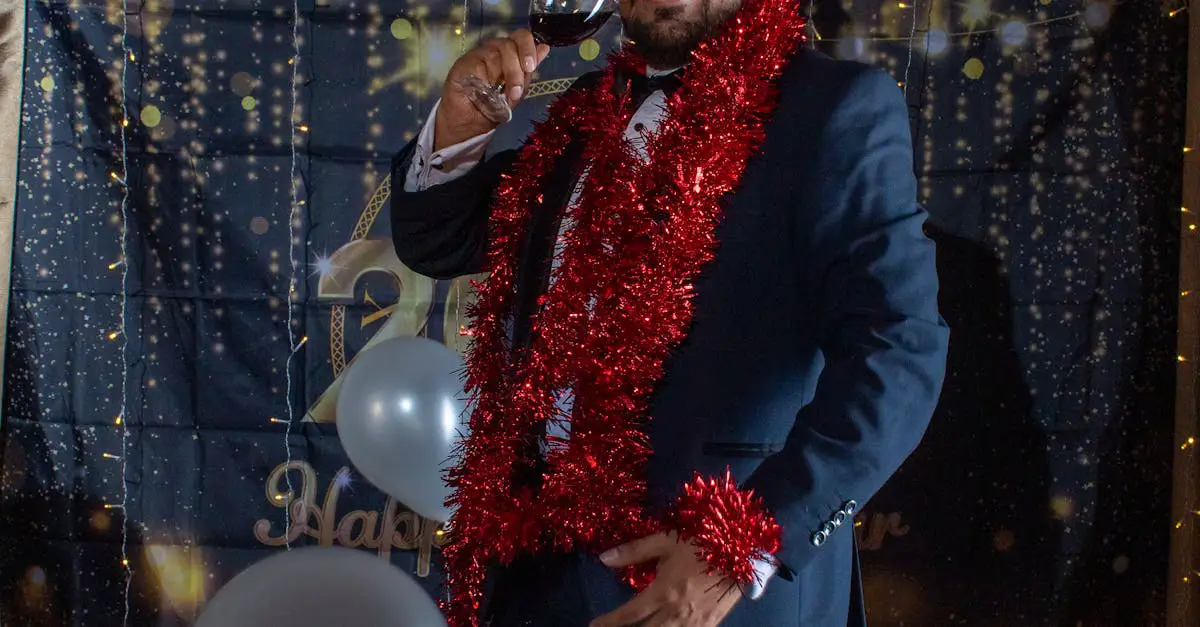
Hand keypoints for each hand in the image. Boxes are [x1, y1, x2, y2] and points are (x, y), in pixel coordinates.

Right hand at [435, 29, 549, 150]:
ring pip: (495, 54)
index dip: (528, 48)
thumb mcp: (518, 90)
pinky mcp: (465, 62)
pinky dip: (485, 80)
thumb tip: (545, 47)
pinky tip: (484, 92)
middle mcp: (494, 49)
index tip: (530, 67)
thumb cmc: (495, 105)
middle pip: (509, 45)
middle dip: (516, 71)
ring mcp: (479, 54)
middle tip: (517, 91)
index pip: (521, 36)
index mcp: (510, 52)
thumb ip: (528, 70)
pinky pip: (480, 64)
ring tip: (502, 96)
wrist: (472, 120)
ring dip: (503, 78)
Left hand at [591, 532, 740, 626]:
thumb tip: (604, 558)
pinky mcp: (710, 625)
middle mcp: (677, 613)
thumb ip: (634, 551)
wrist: (743, 549)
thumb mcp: (666, 540)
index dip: (610, 622)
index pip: (629, 614)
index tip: (594, 625)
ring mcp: (695, 623)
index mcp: (664, 592)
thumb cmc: (703, 541)